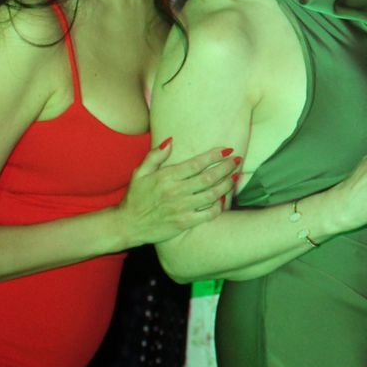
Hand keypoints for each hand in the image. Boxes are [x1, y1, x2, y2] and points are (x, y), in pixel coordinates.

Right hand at [118, 140, 236, 246]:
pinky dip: (219, 207)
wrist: (128, 225)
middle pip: (209, 177)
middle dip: (226, 167)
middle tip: (237, 160)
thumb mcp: (140, 173)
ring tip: (235, 177)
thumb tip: (171, 141)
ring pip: (212, 195)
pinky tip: (223, 200)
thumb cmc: (135, 197)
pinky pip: (208, 214)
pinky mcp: (184, 223)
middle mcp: (176, 191)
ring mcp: (181, 208)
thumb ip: (155, 156)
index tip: (227, 150)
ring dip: (226, 185)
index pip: (196, 163)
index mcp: (167, 177)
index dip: (214, 156)